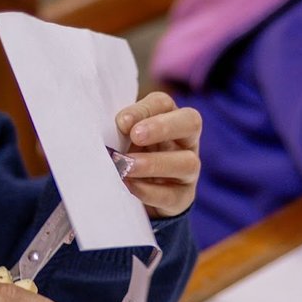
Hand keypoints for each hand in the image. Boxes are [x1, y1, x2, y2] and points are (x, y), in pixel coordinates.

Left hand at [115, 91, 201, 218]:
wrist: (134, 193)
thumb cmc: (127, 154)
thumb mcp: (122, 138)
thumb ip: (120, 131)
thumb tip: (111, 129)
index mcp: (168, 118)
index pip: (164, 103)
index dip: (144, 109)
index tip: (121, 122)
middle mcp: (185, 140)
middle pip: (190, 123)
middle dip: (162, 127)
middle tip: (136, 135)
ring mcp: (188, 170)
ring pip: (187, 162)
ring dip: (154, 163)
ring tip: (126, 166)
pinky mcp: (182, 197)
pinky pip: (172, 195)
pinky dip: (149, 191)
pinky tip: (129, 186)